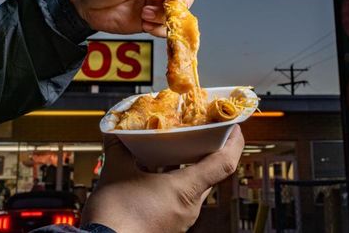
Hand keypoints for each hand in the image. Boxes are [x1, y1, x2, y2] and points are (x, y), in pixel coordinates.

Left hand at [67, 0, 195, 36]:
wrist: (80, 3)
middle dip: (178, 2)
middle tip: (165, 8)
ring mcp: (154, 2)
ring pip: (175, 12)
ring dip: (165, 17)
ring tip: (145, 16)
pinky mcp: (148, 20)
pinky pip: (164, 27)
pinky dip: (160, 29)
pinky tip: (146, 26)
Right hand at [81, 126, 244, 231]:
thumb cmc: (115, 216)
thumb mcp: (115, 172)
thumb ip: (119, 148)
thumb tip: (116, 133)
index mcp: (185, 191)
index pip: (224, 163)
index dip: (233, 142)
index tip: (234, 126)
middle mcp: (189, 208)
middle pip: (210, 174)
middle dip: (207, 151)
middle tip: (201, 132)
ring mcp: (179, 219)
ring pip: (193, 186)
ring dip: (187, 167)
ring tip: (174, 148)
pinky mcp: (167, 225)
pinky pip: (178, 198)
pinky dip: (173, 182)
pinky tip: (155, 172)